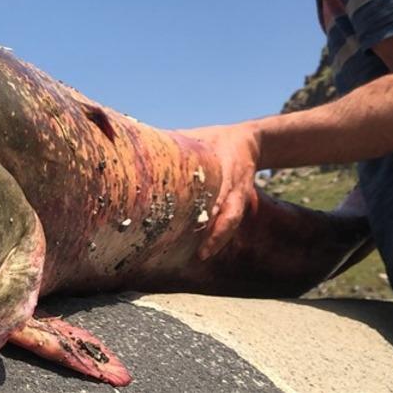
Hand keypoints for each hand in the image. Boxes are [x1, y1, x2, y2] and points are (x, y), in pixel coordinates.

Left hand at [177, 122, 261, 259]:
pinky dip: (220, 236)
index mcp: (226, 167)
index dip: (211, 206)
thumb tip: (143, 143)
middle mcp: (236, 186)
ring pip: (233, 221)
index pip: (219, 189)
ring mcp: (240, 196)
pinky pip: (232, 222)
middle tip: (200, 251)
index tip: (196, 220)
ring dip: (219, 239)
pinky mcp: (240, 203)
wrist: (250, 142)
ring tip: (202, 255)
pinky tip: (206, 250)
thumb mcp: (198, 137)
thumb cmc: (216, 139)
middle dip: (217, 233)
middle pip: (230, 214)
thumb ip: (175, 143)